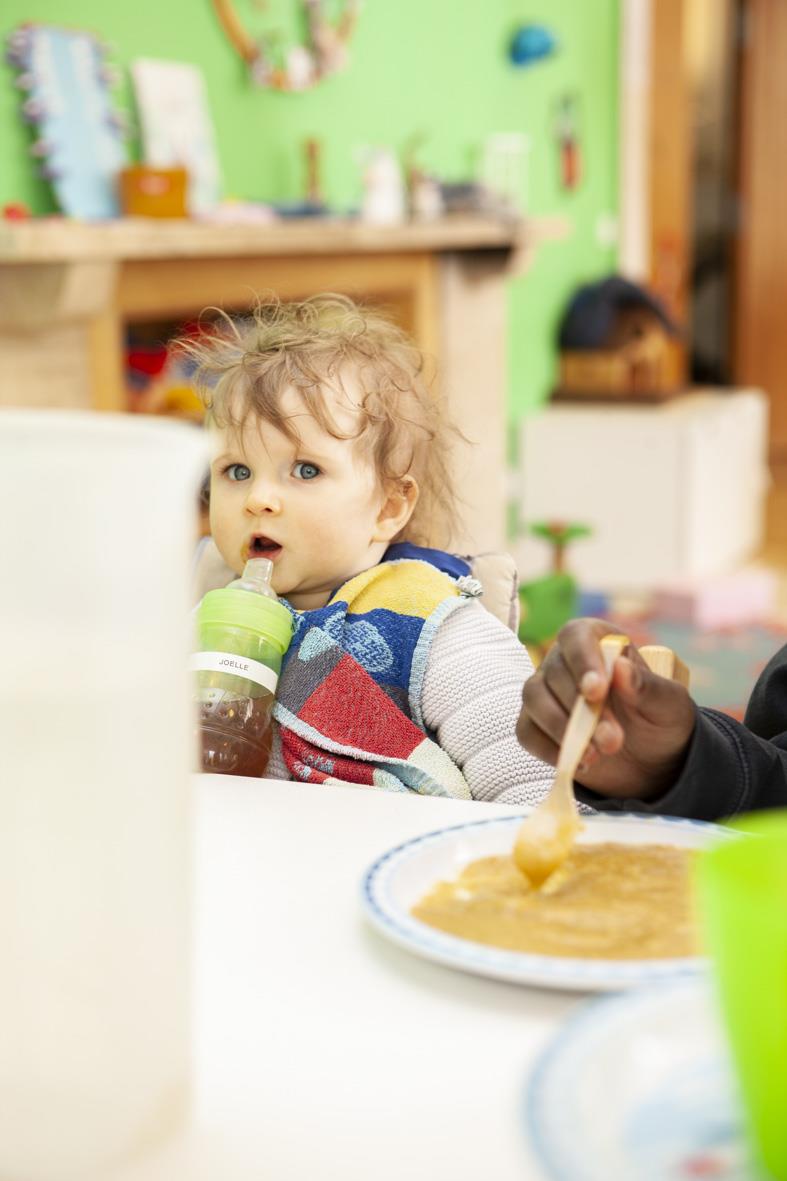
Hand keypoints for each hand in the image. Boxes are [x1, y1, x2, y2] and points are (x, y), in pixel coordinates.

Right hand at [517, 618, 696, 799]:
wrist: (650, 762)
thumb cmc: (659, 720)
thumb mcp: (668, 705)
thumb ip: (648, 687)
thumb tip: (620, 668)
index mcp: (598, 641)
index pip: (576, 637)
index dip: (582, 661)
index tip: (596, 691)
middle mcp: (564, 660)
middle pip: (554, 672)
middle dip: (581, 710)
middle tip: (612, 741)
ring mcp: (546, 692)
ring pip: (534, 698)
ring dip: (562, 729)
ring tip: (595, 755)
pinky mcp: (535, 725)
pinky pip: (527, 732)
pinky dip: (548, 749)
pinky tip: (578, 762)